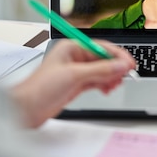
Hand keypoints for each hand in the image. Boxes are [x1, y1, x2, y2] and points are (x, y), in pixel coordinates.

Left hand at [11, 39, 135, 127]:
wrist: (26, 109)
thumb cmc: (40, 88)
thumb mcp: (74, 76)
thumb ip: (100, 70)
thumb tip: (119, 65)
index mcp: (71, 48)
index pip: (100, 47)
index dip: (116, 54)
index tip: (129, 63)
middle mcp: (74, 58)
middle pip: (102, 59)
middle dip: (115, 67)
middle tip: (126, 76)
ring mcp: (76, 72)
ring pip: (101, 71)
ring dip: (110, 77)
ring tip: (115, 85)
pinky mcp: (76, 85)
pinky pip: (96, 81)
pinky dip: (104, 85)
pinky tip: (107, 89)